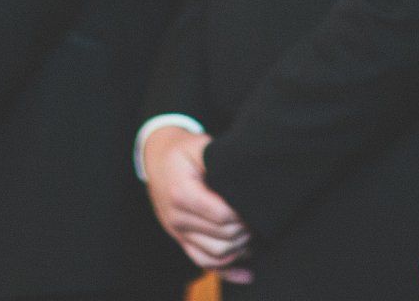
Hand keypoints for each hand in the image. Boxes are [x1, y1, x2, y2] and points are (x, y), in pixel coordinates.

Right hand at [142, 127, 251, 274]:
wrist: (157, 159)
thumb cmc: (183, 151)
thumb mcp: (200, 146)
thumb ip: (222, 162)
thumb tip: (249, 178)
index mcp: (181, 193)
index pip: (222, 216)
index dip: (244, 214)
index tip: (257, 204)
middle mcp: (177, 218)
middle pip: (222, 237)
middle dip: (246, 231)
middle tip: (261, 218)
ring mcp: (177, 232)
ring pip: (215, 255)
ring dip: (240, 249)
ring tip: (254, 234)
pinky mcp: (181, 240)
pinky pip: (203, 262)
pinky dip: (227, 271)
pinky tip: (247, 273)